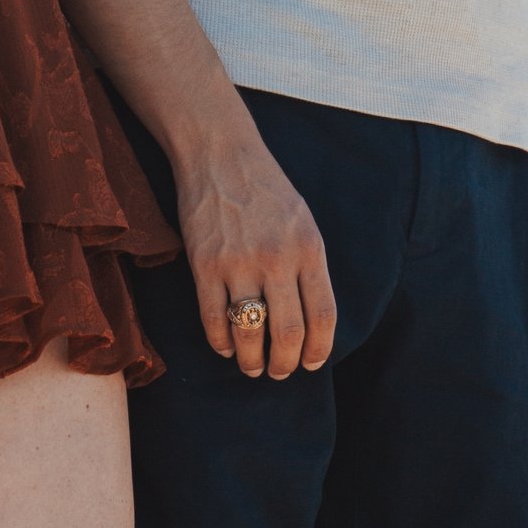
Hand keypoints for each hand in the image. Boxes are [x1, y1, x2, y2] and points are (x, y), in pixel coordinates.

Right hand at [176, 117, 336, 379]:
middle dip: (286, 363)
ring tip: (252, 368)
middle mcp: (277, 259)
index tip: (312, 365)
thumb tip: (310, 317)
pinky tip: (226, 347)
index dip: (319, 349)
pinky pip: (213, 317)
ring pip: (250, 331)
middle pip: (288, 331)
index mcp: (309, 248)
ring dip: (252, 360)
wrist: (220, 154)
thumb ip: (308, 264)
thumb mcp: (302, 221)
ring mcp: (239, 262)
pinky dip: (221, 341)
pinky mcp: (205, 264)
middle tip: (280, 373)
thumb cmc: (265, 188)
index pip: (322, 315)